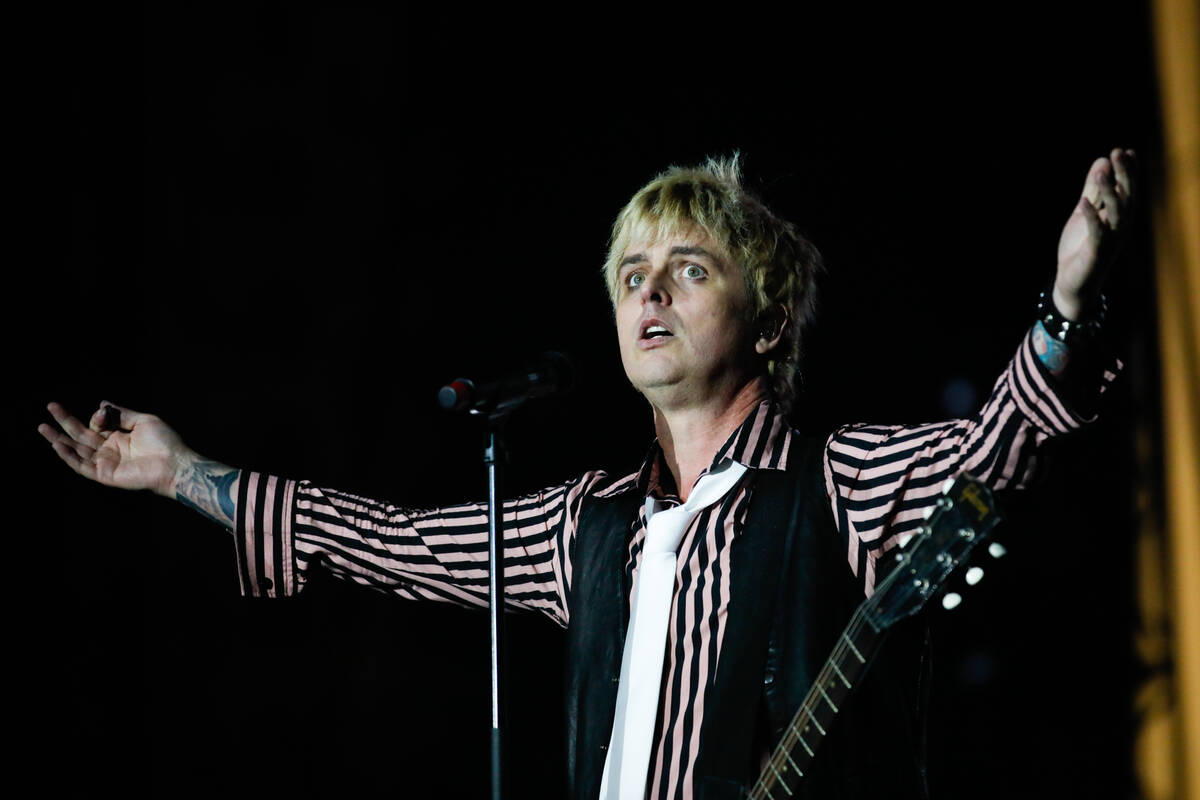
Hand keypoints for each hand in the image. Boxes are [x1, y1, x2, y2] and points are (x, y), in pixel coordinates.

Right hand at [39, 402, 193, 497]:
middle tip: (50, 406)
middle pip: (80, 435)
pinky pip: (82, 466)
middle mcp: (109, 450)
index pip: (96, 425)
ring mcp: (106, 463)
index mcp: (118, 437)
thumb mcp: (143, 421)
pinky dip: (69, 456)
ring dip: (59, 439)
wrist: (175, 463)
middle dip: (64, 422)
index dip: (96, 416)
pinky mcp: (105, 475)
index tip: (102, 412)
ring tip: (43, 427)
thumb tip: (102, 404)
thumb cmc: (165, 442)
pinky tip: (58, 444)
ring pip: (76, 451)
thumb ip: (121, 414)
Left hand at [1053, 148, 1136, 319]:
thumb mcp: (1085, 212)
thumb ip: (1093, 189)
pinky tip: (1083, 202)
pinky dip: (1091, 217)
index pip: (1127, 189)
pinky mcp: (1097, 252)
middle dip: (1123, 175)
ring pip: (1116, 213)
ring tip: (1100, 172)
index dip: (1128, 171)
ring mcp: (1111, 240)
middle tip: (1117, 152)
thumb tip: (1101, 161)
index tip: (1124, 150)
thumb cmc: (1081, 246)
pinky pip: (1097, 232)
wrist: (1073, 282)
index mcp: (1119, 216)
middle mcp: (1120, 227)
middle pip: (1127, 197)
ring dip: (1109, 191)